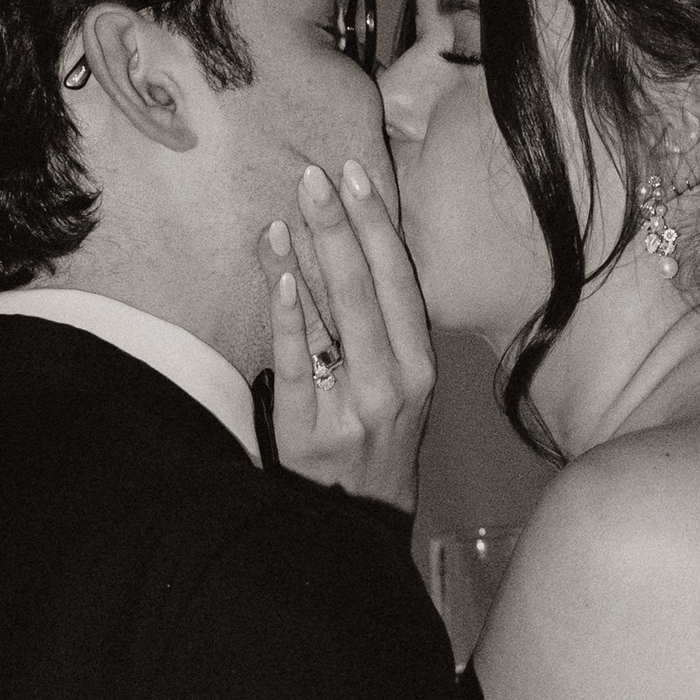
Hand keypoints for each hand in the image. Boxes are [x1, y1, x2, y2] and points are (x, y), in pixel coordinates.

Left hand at [259, 155, 433, 504]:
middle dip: (342, 225)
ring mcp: (355, 407)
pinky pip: (300, 363)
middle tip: (314, 174)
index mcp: (419, 365)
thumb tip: (347, 247)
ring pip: (336, 318)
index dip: (378, 223)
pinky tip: (280, 277)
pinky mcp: (311, 430)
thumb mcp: (398, 387)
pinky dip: (291, 317)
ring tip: (286, 210)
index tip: (356, 173)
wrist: (357, 526)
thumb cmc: (374, 443)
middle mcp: (396, 382)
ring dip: (310, 257)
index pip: (400, 279)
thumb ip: (380, 329)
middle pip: (369, 288)